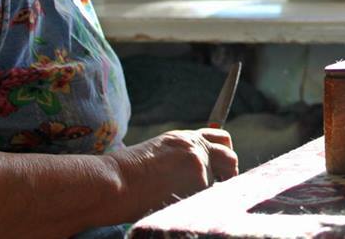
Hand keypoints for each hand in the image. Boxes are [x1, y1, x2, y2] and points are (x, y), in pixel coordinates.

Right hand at [110, 128, 237, 218]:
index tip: (221, 171)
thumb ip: (182, 156)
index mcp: (186, 138)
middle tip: (216, 189)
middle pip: (230, 158)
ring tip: (183, 199)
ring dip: (208, 192)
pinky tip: (176, 205)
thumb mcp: (158, 152)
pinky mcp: (199, 182)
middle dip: (228, 174)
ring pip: (218, 182)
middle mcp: (197, 147)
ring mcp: (200, 164)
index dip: (224, 156)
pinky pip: (208, 198)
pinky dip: (196, 205)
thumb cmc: (125, 173)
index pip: (222, 140)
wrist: (113, 181)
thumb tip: (198, 173)